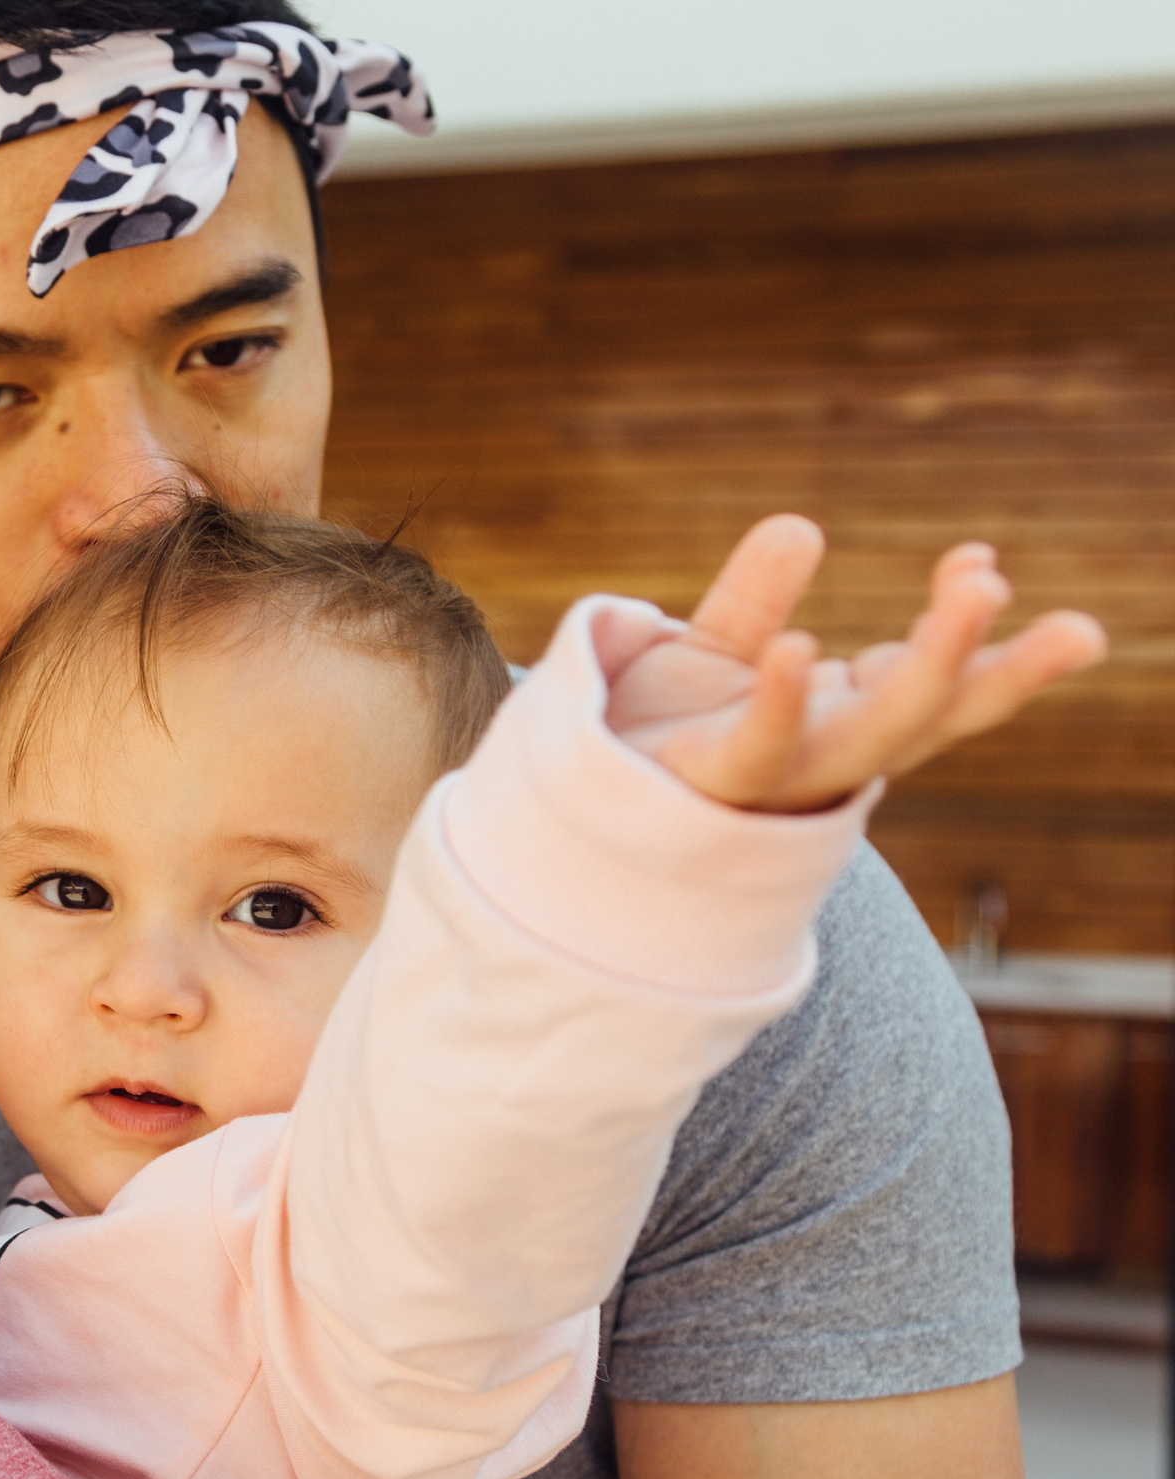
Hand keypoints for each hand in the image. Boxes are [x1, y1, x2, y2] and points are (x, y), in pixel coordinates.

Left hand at [605, 514, 1105, 811]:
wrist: (562, 798)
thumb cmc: (648, 735)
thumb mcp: (710, 655)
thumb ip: (750, 599)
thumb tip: (800, 528)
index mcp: (838, 721)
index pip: (927, 684)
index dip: (966, 633)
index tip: (983, 562)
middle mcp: (823, 759)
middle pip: (929, 720)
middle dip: (996, 669)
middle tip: (1068, 620)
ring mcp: (775, 781)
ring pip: (871, 737)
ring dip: (931, 671)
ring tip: (976, 589)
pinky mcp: (709, 784)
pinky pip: (758, 750)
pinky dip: (783, 703)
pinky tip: (801, 646)